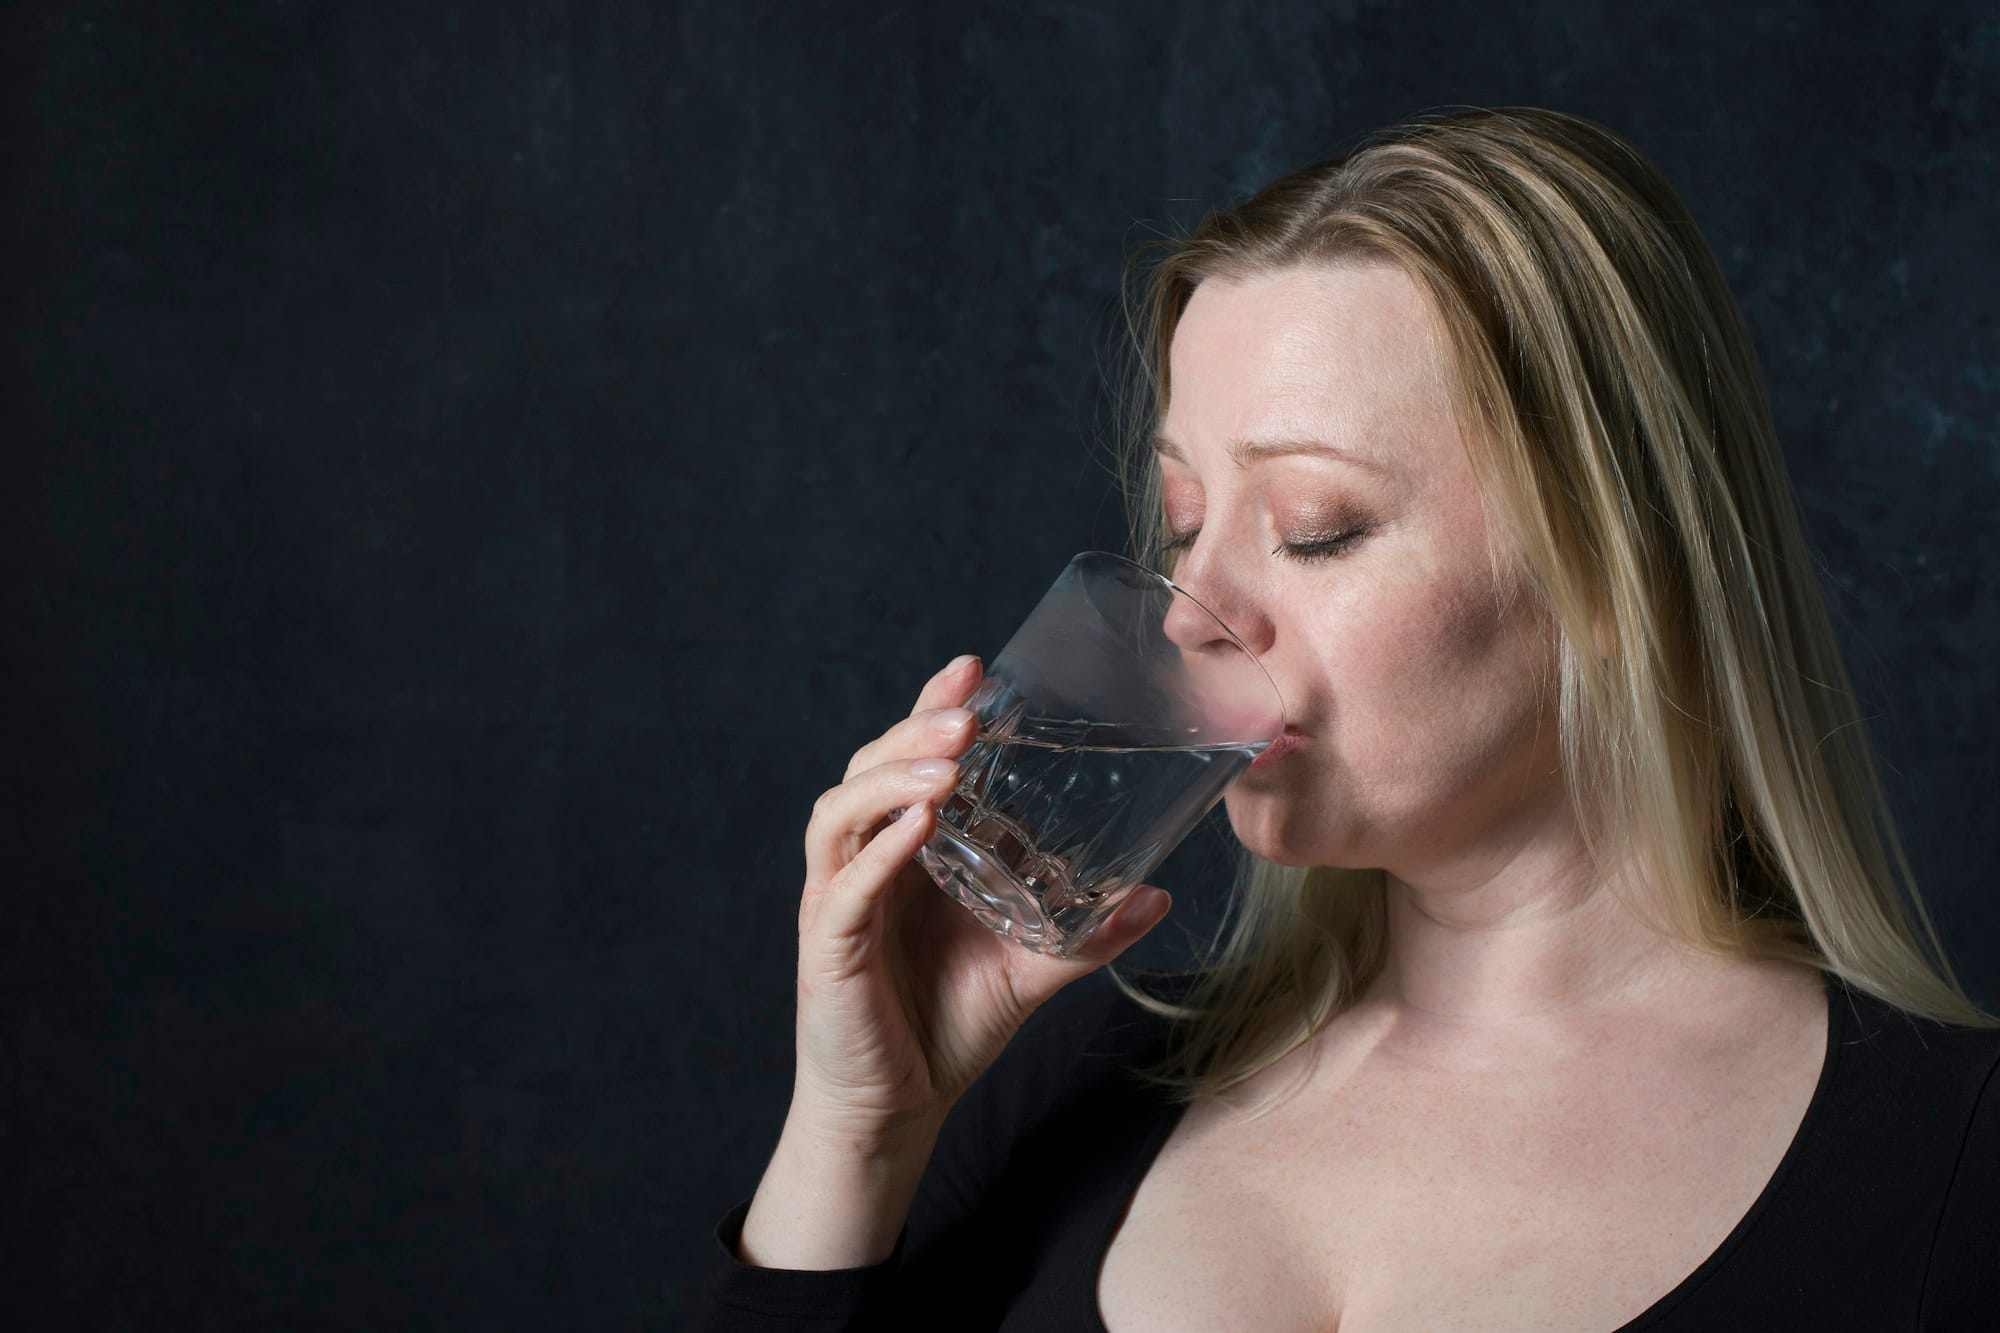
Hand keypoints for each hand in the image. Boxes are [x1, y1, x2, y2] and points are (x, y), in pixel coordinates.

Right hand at [790, 653, 1173, 1144]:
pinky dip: (879, 849)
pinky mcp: (828, 946)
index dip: (931, 708)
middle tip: (968, 713)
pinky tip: (918, 825)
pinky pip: (846, 885)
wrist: (899, 1108)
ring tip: (949, 765)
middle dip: (915, 731)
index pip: (908, 760)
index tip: (974, 667)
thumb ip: (1086, 936)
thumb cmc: (948, 1026)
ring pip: (844, 812)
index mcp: (906, 851)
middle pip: (870, 769)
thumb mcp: (1031, 971)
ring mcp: (839, 900)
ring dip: (894, 778)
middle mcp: (865, 862)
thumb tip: (1157, 896)